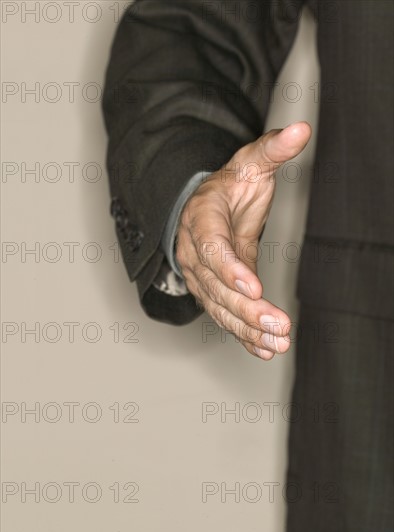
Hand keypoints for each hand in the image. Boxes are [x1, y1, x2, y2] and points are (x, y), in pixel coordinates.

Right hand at [175, 122, 311, 359]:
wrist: (206, 207)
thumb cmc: (229, 187)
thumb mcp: (250, 162)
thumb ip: (273, 149)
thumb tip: (303, 130)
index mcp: (201, 218)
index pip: (211, 246)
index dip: (230, 268)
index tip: (254, 288)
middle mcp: (194, 251)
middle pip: (216, 286)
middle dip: (245, 309)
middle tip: (277, 326)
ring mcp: (200, 276)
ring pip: (218, 308)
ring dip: (246, 329)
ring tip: (276, 344)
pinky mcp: (211, 292)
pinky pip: (223, 317)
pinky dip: (242, 335)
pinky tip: (264, 349)